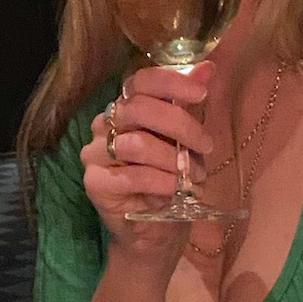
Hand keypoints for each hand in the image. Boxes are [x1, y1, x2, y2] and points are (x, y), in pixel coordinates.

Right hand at [81, 62, 213, 256]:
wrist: (154, 234)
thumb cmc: (169, 183)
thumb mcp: (186, 143)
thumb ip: (190, 105)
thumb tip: (208, 67)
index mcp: (126, 109)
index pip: (140, 81)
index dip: (170, 82)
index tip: (201, 94)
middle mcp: (104, 125)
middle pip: (139, 109)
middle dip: (181, 126)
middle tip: (206, 146)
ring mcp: (94, 154)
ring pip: (136, 144)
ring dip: (173, 160)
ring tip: (193, 176)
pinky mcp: (94, 183)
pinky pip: (129, 176)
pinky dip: (159, 182)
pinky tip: (173, 190)